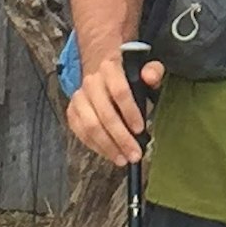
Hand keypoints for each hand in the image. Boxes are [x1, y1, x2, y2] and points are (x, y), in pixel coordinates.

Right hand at [63, 50, 158, 168]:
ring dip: (107, 146)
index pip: (119, 91)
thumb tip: (150, 77)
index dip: (130, 112)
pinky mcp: (72, 111)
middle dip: (121, 138)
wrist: (100, 71)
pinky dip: (95, 146)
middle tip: (134, 153)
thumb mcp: (144, 67)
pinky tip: (110, 153)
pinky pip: (81, 132)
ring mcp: (79, 97)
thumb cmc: (127, 75)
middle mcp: (91, 82)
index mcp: (110, 68)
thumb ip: (153, 71)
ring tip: (122, 159)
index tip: (140, 129)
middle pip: (105, 114)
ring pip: (90, 126)